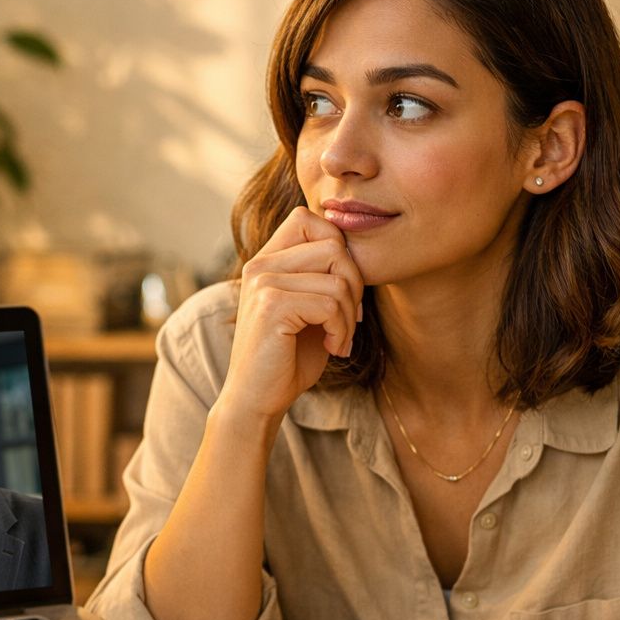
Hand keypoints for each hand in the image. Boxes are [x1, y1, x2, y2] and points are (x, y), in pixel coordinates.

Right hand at [218, 207, 364, 422]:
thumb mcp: (311, 310)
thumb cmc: (289, 358)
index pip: (310, 220)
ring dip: (350, 315)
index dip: (339, 249)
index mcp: (267, 260)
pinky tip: (332, 348)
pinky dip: (341, 330)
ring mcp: (263, 282)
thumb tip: (361, 251)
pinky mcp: (271, 306)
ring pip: (337, 278)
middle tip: (349, 320)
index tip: (342, 290)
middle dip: (354, 285)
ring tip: (338, 339)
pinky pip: (330, 304)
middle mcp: (260, 264)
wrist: (257, 399)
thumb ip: (326, 277)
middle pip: (332, 246)